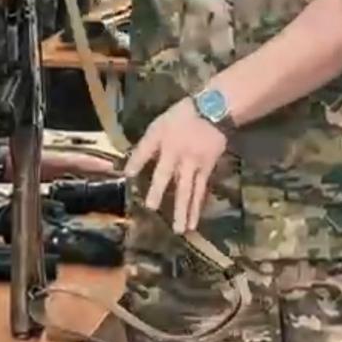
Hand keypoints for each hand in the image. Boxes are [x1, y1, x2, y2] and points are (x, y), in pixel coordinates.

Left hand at [125, 98, 225, 234]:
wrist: (214, 111)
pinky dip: (199, 204)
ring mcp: (196, 164)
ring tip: (182, 230)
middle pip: (172, 179)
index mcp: (167, 144)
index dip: (137, 164)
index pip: (149, 155)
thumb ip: (145, 147)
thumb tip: (130, 169)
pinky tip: (196, 218)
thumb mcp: (159, 126)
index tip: (128, 179)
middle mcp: (181, 156)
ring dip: (186, 210)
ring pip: (190, 190)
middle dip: (165, 197)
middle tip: (158, 216)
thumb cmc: (181, 118)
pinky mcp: (208, 168)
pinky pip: (202, 189)